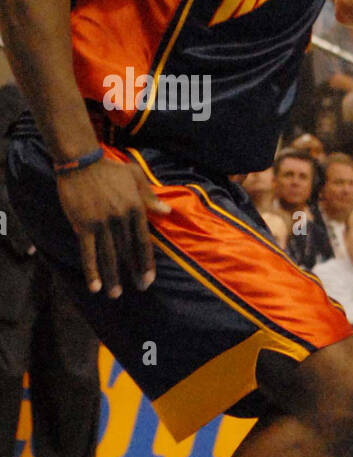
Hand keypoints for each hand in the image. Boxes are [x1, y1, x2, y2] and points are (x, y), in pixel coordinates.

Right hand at [55, 156, 169, 296]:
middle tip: (140, 289)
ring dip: (113, 277)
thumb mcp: (135, 177)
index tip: (149, 278)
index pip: (144, 241)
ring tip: (116, 295)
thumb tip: (167, 211)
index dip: (147, 262)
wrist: (80, 161)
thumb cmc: (109, 169)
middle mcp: (121, 218)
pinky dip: (92, 270)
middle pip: (129, 251)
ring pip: (109, 256)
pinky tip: (95, 286)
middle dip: (134, 272)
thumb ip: (150, 196)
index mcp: (135, 208)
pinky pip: (88, 252)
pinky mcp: (83, 225)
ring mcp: (101, 223)